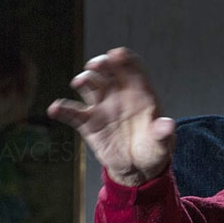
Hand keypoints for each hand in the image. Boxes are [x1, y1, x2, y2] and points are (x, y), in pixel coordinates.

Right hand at [47, 47, 173, 186]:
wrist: (138, 167)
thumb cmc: (154, 148)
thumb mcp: (162, 142)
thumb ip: (162, 132)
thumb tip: (168, 125)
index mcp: (141, 93)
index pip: (133, 68)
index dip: (125, 59)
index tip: (117, 55)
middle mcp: (119, 94)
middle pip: (108, 70)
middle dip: (101, 64)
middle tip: (96, 65)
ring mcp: (102, 106)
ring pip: (90, 85)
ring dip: (84, 79)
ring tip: (81, 82)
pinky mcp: (88, 123)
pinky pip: (72, 112)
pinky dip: (62, 109)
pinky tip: (55, 109)